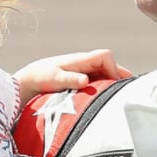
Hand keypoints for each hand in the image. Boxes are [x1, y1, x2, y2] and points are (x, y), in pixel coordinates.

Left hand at [14, 50, 131, 105]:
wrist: (30, 79)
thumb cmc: (41, 77)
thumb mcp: (55, 79)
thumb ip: (70, 79)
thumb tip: (85, 80)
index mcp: (81, 60)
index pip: (106, 56)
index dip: (113, 68)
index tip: (113, 85)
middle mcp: (85, 63)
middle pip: (110, 65)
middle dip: (119, 76)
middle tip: (127, 92)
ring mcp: (84, 70)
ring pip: (106, 73)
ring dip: (112, 83)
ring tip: (119, 98)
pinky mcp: (82, 78)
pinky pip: (99, 80)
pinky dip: (105, 87)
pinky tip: (107, 99)